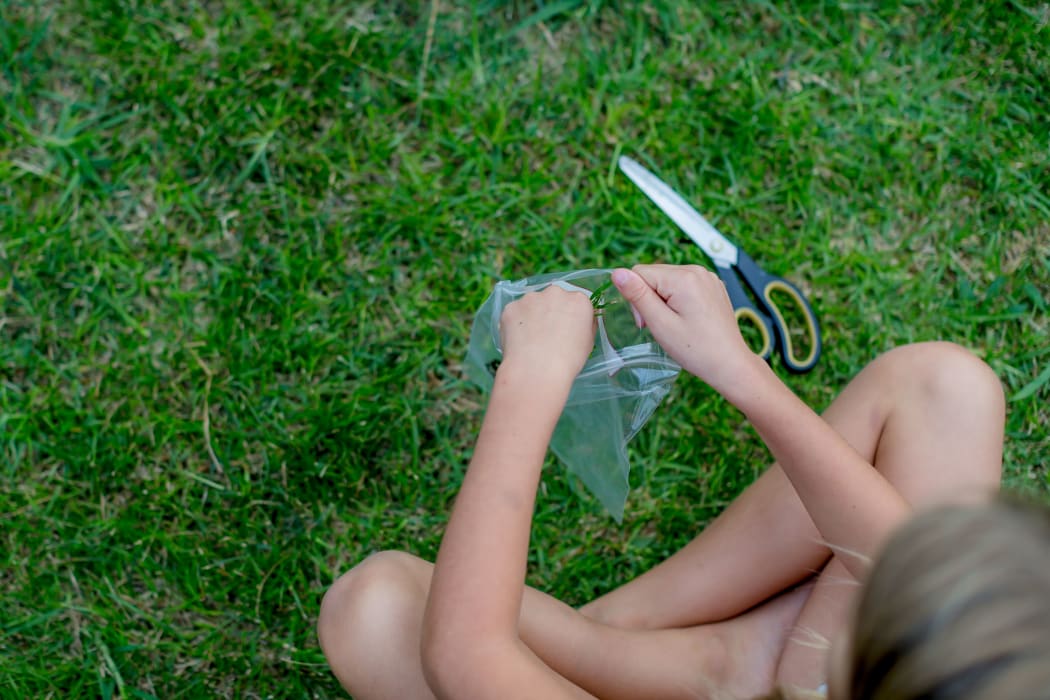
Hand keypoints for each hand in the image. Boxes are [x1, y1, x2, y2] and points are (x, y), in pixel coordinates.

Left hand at [499, 285, 595, 385]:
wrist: (537, 370)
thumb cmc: (569, 360)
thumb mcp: (588, 342)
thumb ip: (585, 325)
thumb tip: (578, 320)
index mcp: (578, 300)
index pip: (575, 302)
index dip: (569, 316)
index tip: (565, 330)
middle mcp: (555, 292)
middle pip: (553, 298)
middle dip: (550, 311)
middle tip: (546, 334)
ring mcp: (530, 298)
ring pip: (532, 304)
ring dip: (532, 316)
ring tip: (530, 339)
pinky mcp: (511, 307)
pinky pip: (515, 314)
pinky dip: (515, 324)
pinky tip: (517, 341)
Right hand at [611, 264, 757, 393]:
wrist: (730, 364)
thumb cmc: (695, 349)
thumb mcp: (660, 323)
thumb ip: (637, 295)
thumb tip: (617, 272)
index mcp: (684, 277)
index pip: (640, 273)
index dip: (636, 298)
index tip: (647, 323)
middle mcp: (697, 270)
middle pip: (654, 275)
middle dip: (650, 299)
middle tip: (662, 327)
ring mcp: (708, 277)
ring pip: (668, 280)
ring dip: (663, 300)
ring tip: (675, 324)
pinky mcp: (713, 286)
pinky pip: (684, 285)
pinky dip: (678, 300)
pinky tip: (687, 320)